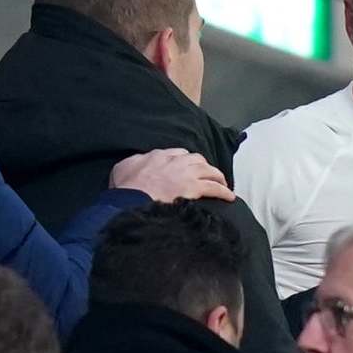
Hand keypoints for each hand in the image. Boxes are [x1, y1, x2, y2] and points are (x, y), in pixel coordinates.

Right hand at [111, 149, 233, 202]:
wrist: (131, 199)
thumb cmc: (124, 187)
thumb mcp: (122, 167)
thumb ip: (134, 162)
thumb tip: (137, 163)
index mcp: (158, 155)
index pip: (178, 153)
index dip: (185, 161)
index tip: (187, 169)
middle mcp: (175, 161)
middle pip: (196, 159)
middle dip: (204, 167)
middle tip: (207, 176)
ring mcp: (185, 173)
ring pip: (209, 170)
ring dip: (217, 177)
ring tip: (223, 184)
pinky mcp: (193, 188)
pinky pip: (214, 188)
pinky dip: (224, 192)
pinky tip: (230, 197)